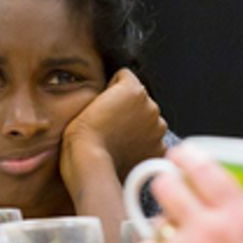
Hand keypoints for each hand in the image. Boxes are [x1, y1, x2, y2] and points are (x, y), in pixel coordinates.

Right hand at [60, 69, 166, 187]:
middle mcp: (151, 106)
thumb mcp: (89, 100)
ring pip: (148, 121)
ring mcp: (157, 129)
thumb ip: (110, 92)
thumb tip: (114, 97)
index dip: (110, 91)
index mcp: (134, 90)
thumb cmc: (83, 136)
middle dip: (129, 110)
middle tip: (110, 125)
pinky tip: (126, 151)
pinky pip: (152, 141)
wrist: (90, 163)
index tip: (103, 105)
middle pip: (139, 102)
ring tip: (117, 139)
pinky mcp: (159, 149)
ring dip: (137, 127)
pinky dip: (142, 145)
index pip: (124, 79)